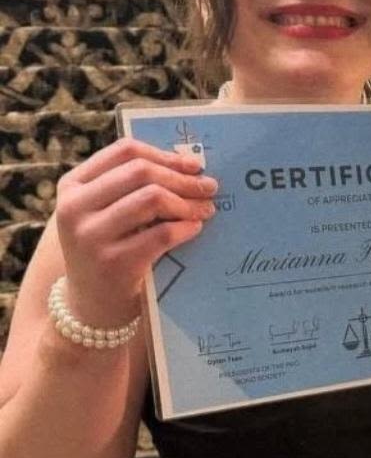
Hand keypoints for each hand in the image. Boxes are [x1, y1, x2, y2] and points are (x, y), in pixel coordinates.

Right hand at [54, 138, 217, 327]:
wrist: (91, 305)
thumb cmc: (109, 249)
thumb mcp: (105, 213)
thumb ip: (132, 187)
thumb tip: (190, 166)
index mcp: (73, 186)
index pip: (124, 151)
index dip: (166, 155)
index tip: (194, 165)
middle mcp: (75, 207)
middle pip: (141, 172)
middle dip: (182, 178)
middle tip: (209, 187)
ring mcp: (91, 236)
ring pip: (152, 198)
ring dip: (188, 202)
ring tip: (207, 209)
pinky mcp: (114, 263)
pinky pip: (162, 234)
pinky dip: (186, 227)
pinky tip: (196, 228)